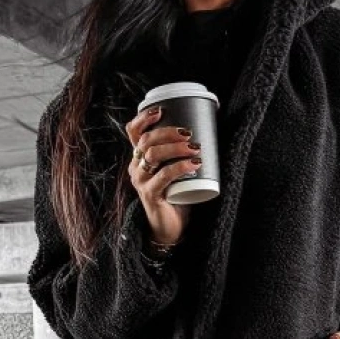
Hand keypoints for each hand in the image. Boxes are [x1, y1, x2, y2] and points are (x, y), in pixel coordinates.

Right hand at [125, 104, 199, 246]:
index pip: (133, 132)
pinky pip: (163, 176)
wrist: (170, 227)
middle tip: (189, 134)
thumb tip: (206, 132)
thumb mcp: (175, 170)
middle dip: (168, 132)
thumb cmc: (176, 196)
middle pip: (146, 140)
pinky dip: (180, 167)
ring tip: (195, 148)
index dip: (144, 119)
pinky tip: (194, 164)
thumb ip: (180, 154)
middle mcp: (136, 167)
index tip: (161, 110)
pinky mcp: (149, 194)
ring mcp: (140, 181)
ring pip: (152, 154)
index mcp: (139, 157)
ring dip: (175, 148)